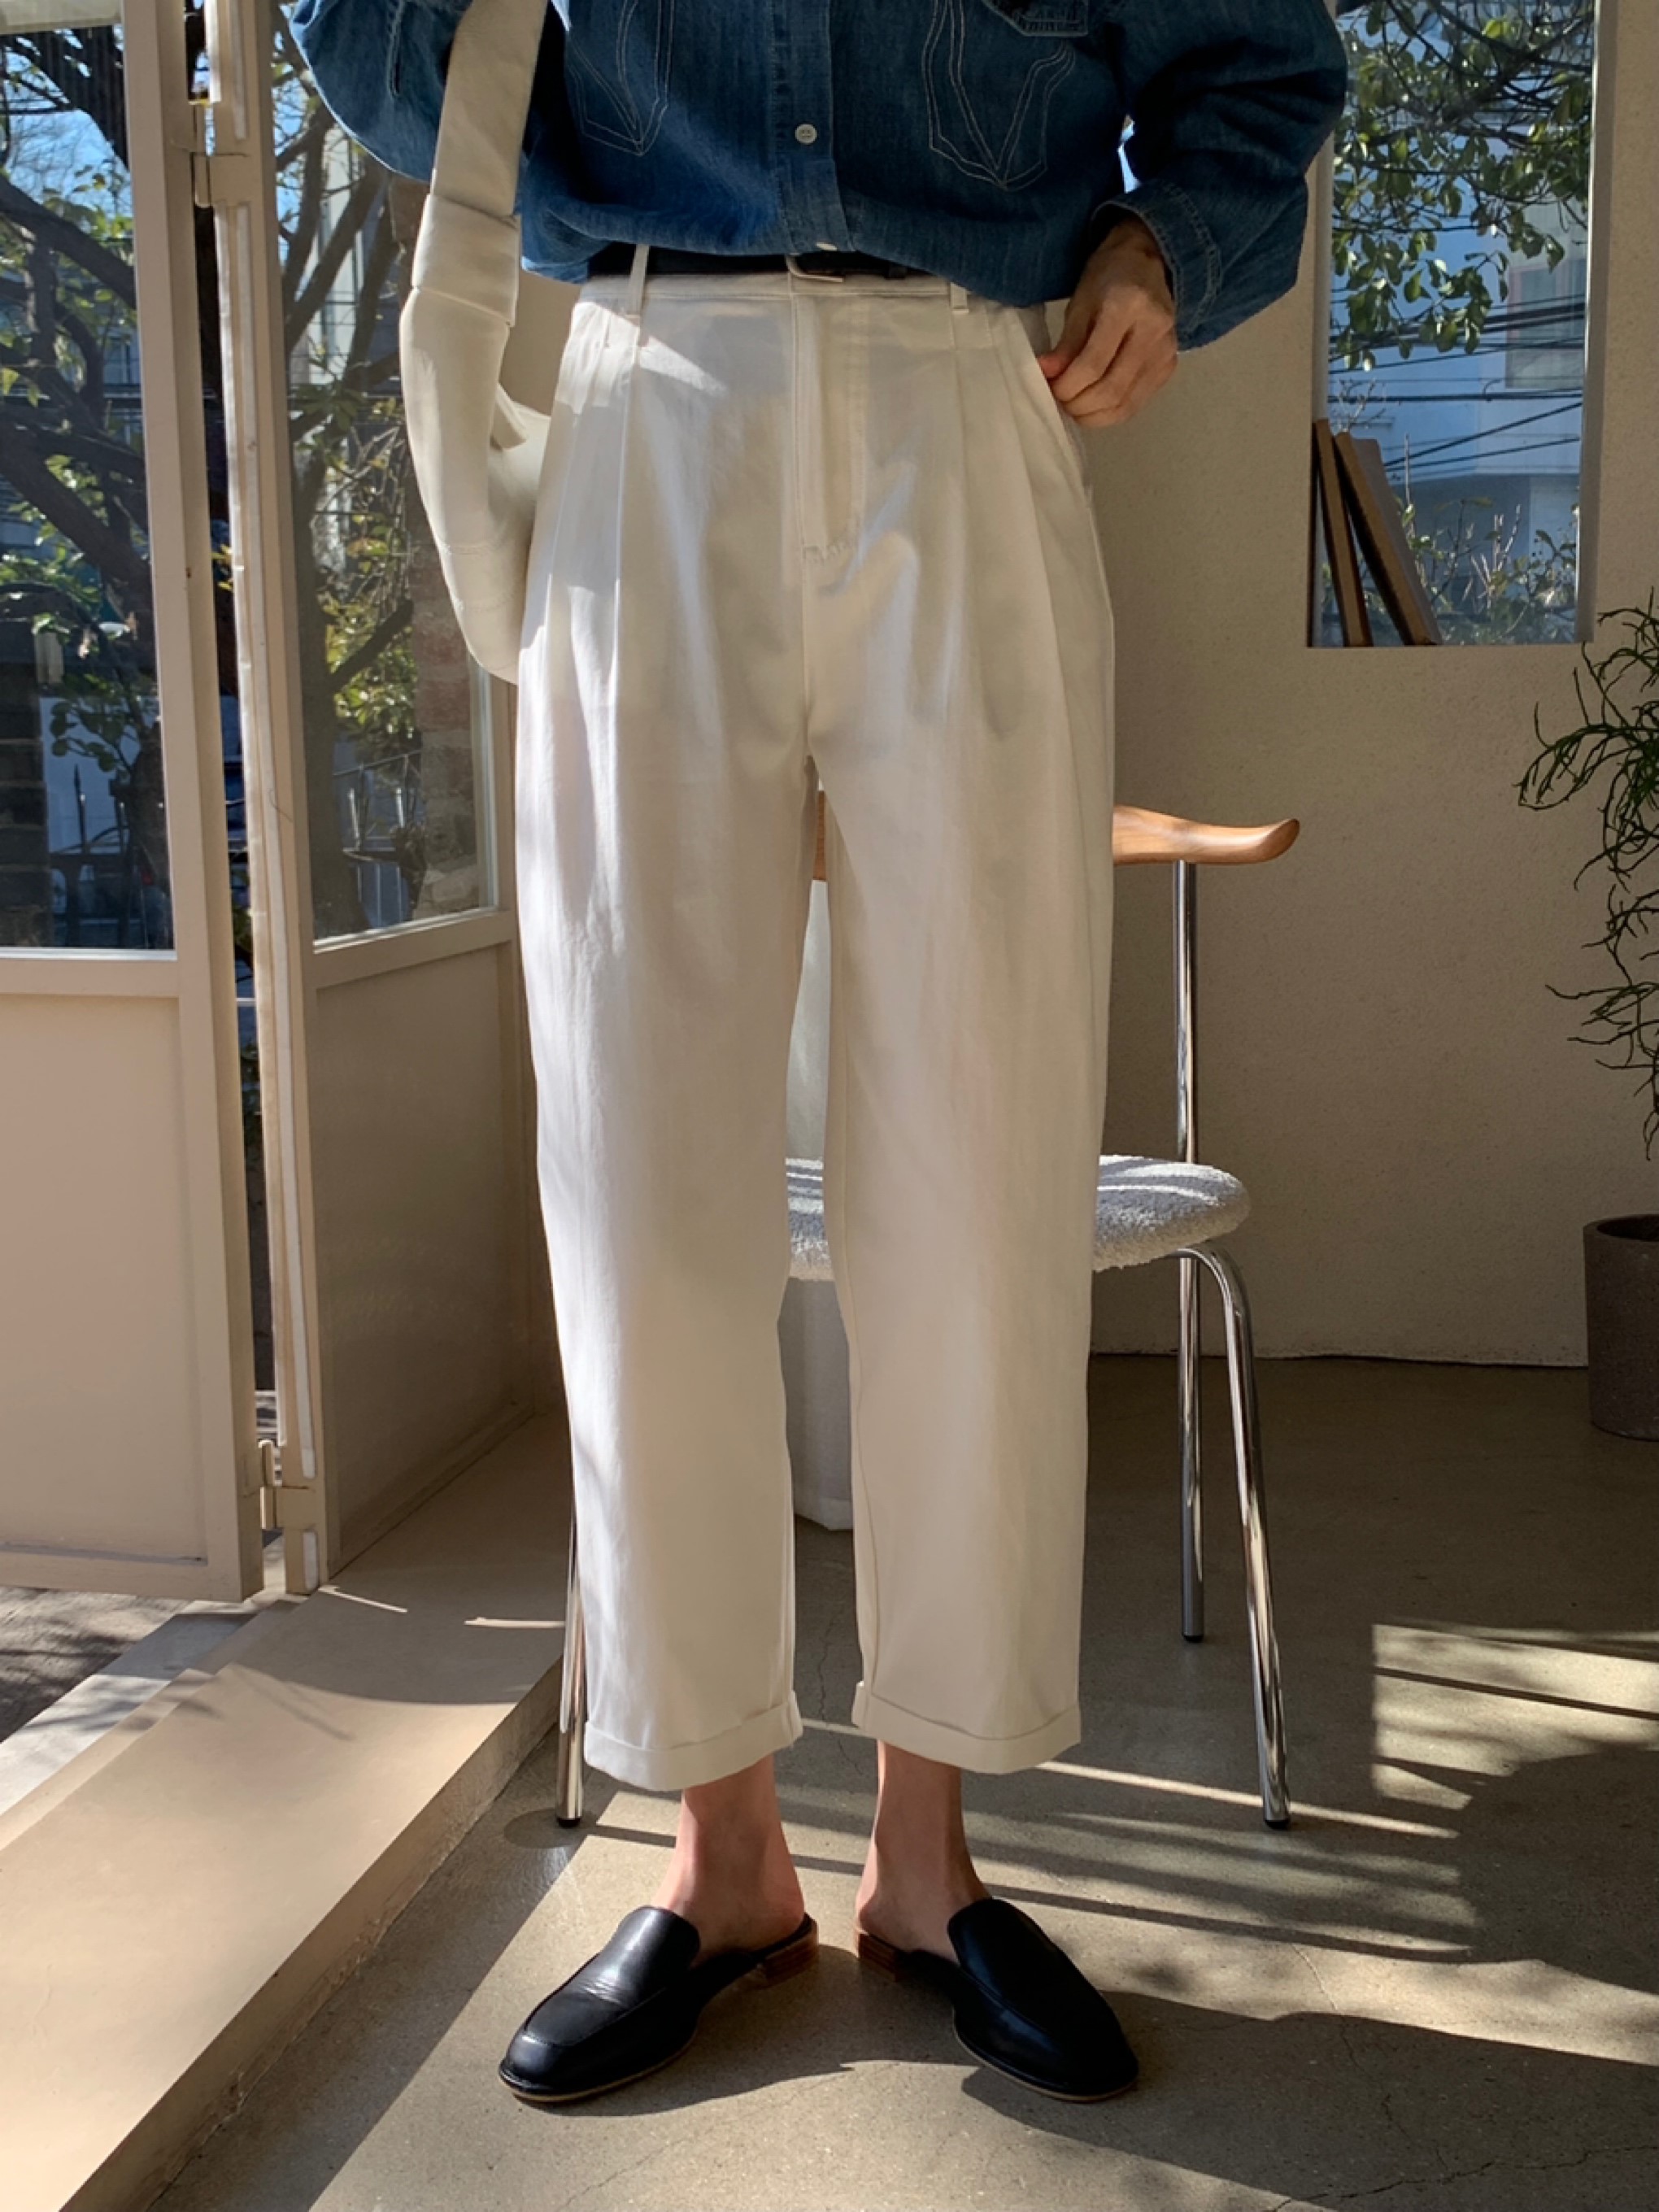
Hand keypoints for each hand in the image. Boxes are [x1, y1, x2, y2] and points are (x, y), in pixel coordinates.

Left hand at [1037, 214, 1177, 426]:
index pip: (1093, 365)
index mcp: (1129, 306)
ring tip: (1073, 403)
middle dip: (1078, 404)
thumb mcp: (1081, 302)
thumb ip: (1066, 343)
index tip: (1049, 387)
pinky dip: (1109, 413)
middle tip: (1059, 399)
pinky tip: (1093, 404)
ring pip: (1124, 406)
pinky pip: (1135, 405)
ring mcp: (1166, 353)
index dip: (1067, 386)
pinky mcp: (1168, 368)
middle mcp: (1154, 332)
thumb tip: (1046, 375)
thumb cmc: (1109, 277)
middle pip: (1111, 391)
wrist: (1149, 264)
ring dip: (1092, 414)